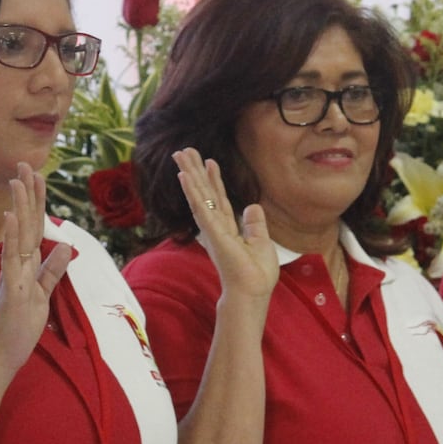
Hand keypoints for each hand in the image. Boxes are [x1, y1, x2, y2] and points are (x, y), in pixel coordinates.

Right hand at [0, 164, 71, 443]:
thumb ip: (51, 273)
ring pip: (18, 235)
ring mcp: (11, 276)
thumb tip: (64, 247)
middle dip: (28, 194)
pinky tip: (11, 215)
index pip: (34, 230)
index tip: (37, 177)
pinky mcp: (10, 290)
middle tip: (26, 164)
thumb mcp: (42, 299)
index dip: (37, 204)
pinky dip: (11, 236)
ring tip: (19, 179)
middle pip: (26, 224)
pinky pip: (10, 259)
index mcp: (24, 268)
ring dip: (20, 206)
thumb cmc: (15, 332)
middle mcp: (16, 266)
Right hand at [173, 148, 277, 303]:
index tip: (209, 161)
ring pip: (198, 196)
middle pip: (204, 193)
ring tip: (181, 155)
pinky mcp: (213, 233)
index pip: (218, 199)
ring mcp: (212, 229)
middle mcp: (215, 226)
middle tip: (184, 151)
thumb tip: (253, 206)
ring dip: (190, 174)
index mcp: (226, 228)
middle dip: (195, 171)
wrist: (252, 293)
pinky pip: (201, 208)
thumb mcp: (261, 243)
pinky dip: (192, 191)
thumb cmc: (256, 275)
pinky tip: (185, 176)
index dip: (214, 179)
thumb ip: (255, 224)